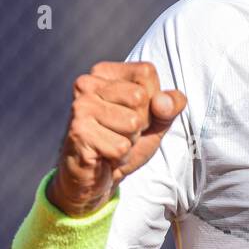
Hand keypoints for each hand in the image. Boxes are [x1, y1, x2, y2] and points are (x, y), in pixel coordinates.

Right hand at [48, 61, 186, 216]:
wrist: (94, 177)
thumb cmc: (124, 140)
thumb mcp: (157, 119)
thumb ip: (171, 105)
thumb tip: (162, 103)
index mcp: (103, 72)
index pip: (146, 72)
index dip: (152, 98)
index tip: (132, 112)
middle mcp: (86, 84)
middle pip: (140, 97)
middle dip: (140, 122)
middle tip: (121, 132)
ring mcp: (80, 108)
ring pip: (132, 123)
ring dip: (129, 141)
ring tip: (112, 142)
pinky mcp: (78, 133)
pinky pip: (121, 147)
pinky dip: (120, 157)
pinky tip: (104, 156)